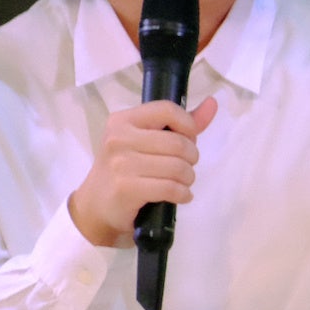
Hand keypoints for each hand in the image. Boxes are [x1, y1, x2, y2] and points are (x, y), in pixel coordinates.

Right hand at [68, 97, 219, 247]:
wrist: (96, 205)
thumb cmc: (126, 169)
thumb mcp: (147, 141)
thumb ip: (180, 123)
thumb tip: (212, 103)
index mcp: (123, 120)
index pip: (167, 110)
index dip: (188, 125)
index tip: (188, 139)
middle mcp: (119, 138)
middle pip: (178, 143)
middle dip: (191, 158)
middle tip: (184, 166)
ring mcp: (120, 164)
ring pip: (178, 167)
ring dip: (188, 179)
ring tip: (180, 182)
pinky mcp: (126, 189)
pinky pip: (172, 188)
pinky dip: (183, 194)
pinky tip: (179, 195)